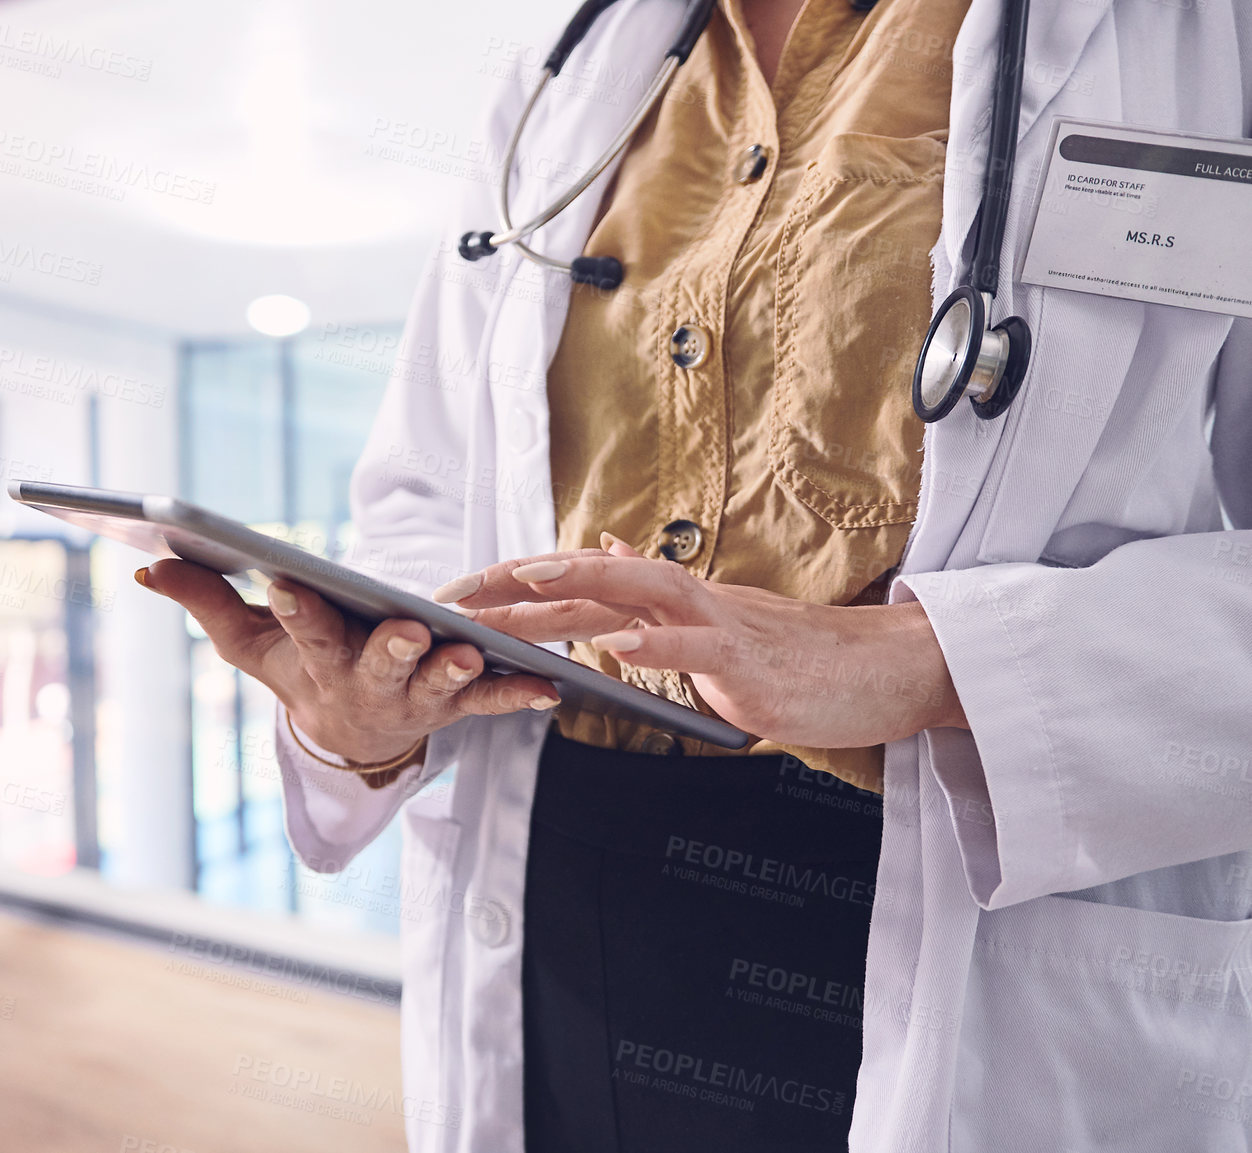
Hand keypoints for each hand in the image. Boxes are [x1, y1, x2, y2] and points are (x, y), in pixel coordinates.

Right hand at [134, 559, 560, 765]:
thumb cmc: (299, 672)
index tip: (286, 580)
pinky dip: (519, 694)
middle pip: (382, 665)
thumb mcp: (248, 645)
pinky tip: (550, 686)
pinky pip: (492, 703)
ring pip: (440, 687)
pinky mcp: (458, 704)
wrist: (348, 741)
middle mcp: (370, 686)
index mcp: (319, 663)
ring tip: (474, 653)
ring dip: (457, 670)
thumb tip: (147, 565)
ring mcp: (417, 699)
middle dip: (392, 649)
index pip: (305, 632)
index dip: (296, 609)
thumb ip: (206, 601)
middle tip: (407, 631)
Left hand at [433, 541, 966, 748]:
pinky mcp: (750, 663)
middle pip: (592, 577)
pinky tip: (615, 646)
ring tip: (522, 590)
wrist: (887, 671)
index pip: (584, 579)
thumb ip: (659, 605)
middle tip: (456, 595)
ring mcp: (720, 628)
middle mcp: (691, 602)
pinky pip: (697, 648)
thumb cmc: (805, 660)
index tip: (462, 591)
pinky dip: (655, 644)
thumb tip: (605, 570)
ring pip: (636, 594)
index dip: (520, 581)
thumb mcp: (718, 627)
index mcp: (676, 602)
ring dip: (575, 590)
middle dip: (519, 584)